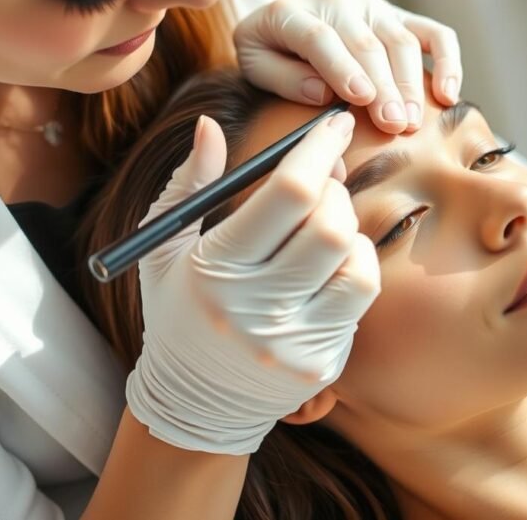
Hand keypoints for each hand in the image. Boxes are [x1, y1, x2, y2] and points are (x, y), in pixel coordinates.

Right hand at [128, 112, 379, 453]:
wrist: (194, 403)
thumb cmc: (179, 310)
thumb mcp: (164, 248)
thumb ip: (190, 184)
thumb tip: (211, 123)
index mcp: (214, 270)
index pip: (287, 193)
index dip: (318, 148)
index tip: (333, 124)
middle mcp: (256, 310)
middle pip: (330, 223)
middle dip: (333, 188)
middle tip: (323, 182)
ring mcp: (293, 342)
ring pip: (355, 256)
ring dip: (347, 226)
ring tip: (321, 228)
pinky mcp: (322, 362)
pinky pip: (362, 292)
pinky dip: (356, 263)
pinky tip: (331, 265)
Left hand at [234, 0, 461, 133]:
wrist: (284, 23)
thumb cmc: (271, 51)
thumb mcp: (254, 63)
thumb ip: (282, 77)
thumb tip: (322, 94)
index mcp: (292, 12)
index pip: (322, 38)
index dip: (342, 68)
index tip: (361, 98)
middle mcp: (336, 2)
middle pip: (368, 44)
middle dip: (384, 87)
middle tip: (394, 126)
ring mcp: (371, 6)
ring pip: (402, 42)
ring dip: (411, 84)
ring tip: (412, 121)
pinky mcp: (397, 16)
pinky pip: (434, 33)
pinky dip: (448, 62)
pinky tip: (448, 95)